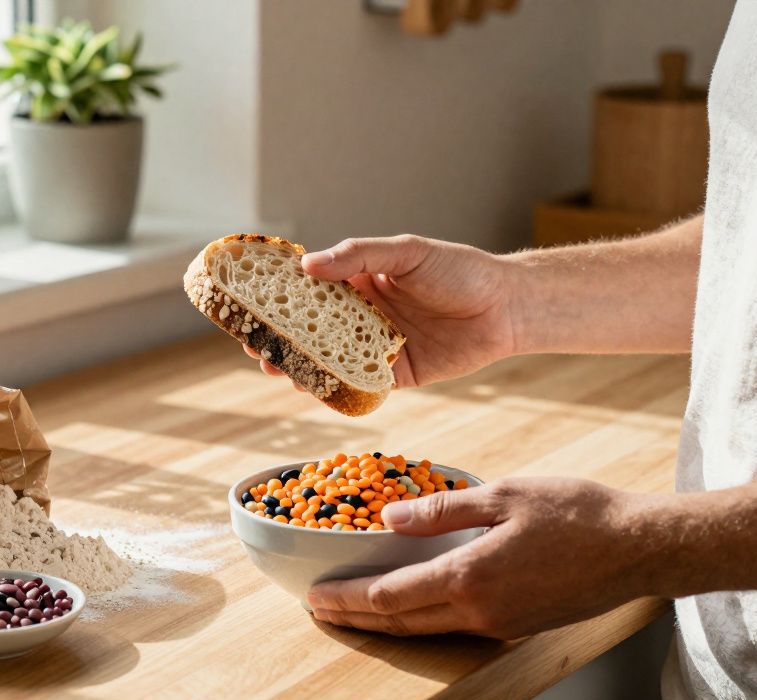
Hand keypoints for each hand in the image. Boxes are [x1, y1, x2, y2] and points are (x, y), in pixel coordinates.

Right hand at [244, 234, 517, 387]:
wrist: (507, 307)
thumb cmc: (461, 270)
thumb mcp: (408, 252)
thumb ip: (359, 256)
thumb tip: (308, 266)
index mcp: (362, 281)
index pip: (311, 289)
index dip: (279, 298)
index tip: (250, 304)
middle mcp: (364, 315)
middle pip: (313, 329)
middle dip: (281, 339)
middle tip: (254, 346)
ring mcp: (378, 346)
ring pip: (330, 359)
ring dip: (301, 366)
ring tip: (275, 369)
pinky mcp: (397, 376)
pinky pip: (360, 384)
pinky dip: (336, 388)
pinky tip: (313, 389)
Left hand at [306, 478, 656, 638]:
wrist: (641, 549)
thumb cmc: (579, 513)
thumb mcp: (505, 494)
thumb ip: (442, 511)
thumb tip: (390, 519)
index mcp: (469, 578)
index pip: (388, 598)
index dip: (346, 598)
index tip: (314, 597)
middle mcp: (480, 613)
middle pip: (401, 623)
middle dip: (355, 617)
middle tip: (321, 609)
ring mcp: (501, 625)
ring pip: (428, 630)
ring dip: (387, 621)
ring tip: (356, 609)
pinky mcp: (519, 627)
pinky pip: (457, 628)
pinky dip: (424, 618)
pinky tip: (415, 602)